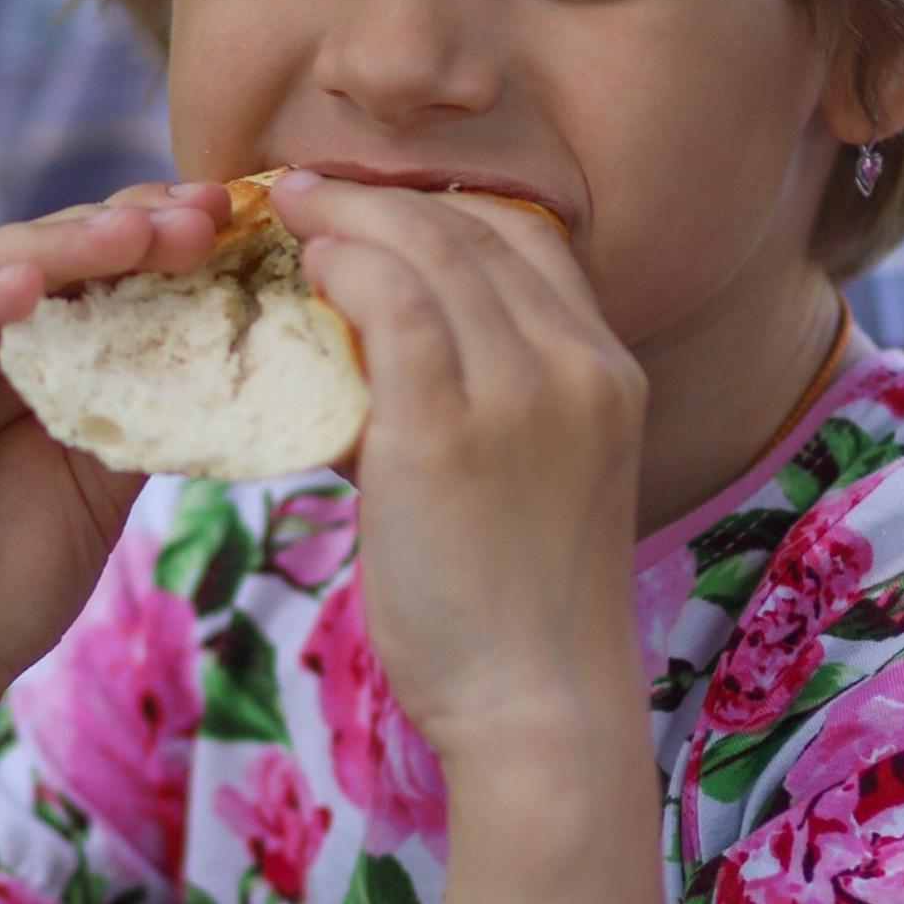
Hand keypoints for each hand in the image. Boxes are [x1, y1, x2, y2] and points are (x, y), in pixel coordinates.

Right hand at [0, 186, 233, 787]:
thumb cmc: (0, 589)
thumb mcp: (99, 486)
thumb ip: (145, 412)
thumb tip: (237, 350)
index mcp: (15, 356)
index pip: (85, 267)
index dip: (156, 237)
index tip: (237, 221)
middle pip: (38, 252)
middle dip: (123, 227)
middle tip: (204, 214)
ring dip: (58, 246)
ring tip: (135, 232)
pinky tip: (28, 283)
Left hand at [273, 175, 648, 773]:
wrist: (540, 710)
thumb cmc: (518, 618)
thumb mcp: (535, 487)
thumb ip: (488, 410)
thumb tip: (375, 363)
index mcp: (612, 373)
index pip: (532, 239)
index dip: (446, 208)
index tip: (378, 210)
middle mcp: (582, 365)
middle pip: (479, 228)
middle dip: (387, 197)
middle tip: (310, 193)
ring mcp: (525, 392)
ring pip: (432, 248)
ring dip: (352, 216)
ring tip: (290, 212)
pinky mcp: (451, 429)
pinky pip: (394, 304)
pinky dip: (345, 267)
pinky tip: (306, 270)